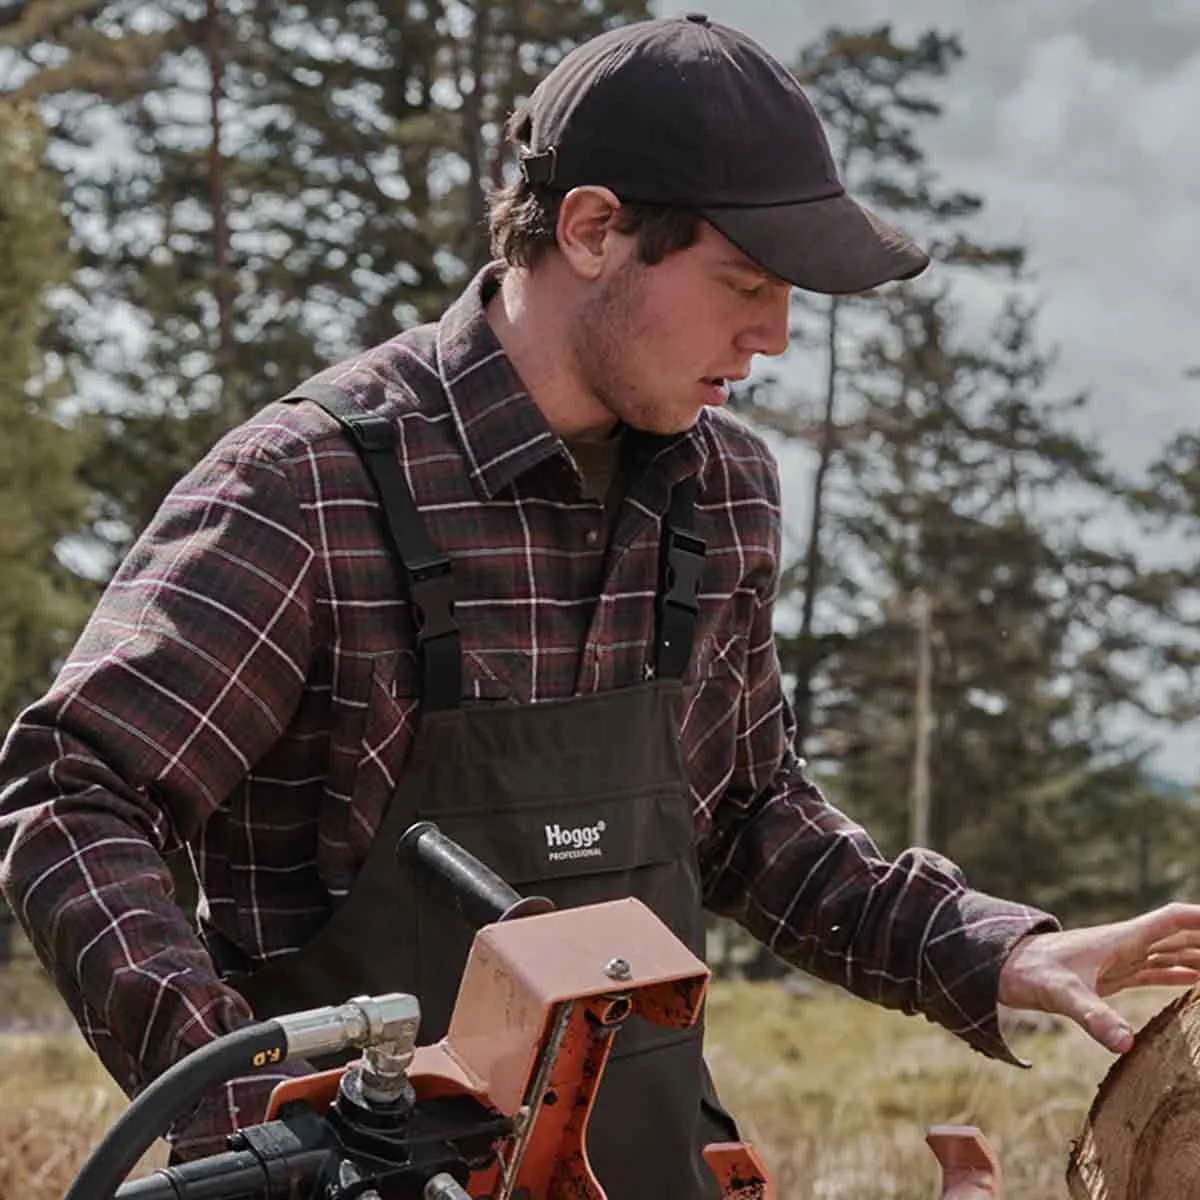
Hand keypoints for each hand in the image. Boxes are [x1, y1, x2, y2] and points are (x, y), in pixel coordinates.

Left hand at [997, 902, 1199, 1053]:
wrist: (1003, 967)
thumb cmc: (1030, 973)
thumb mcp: (1061, 994)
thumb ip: (1093, 1017)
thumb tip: (1127, 1044)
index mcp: (1122, 939)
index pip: (1174, 920)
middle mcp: (1127, 944)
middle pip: (1182, 936)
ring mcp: (1122, 958)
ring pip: (1174, 953)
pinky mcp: (1115, 974)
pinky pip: (1159, 970)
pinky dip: (1183, 974)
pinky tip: (1199, 982)